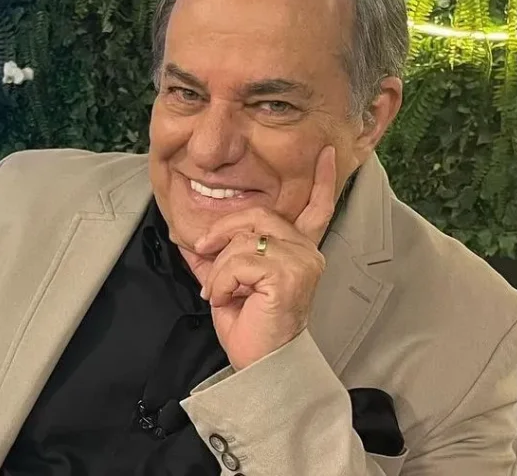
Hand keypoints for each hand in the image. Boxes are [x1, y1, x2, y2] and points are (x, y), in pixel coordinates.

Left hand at [180, 146, 336, 369]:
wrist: (259, 364)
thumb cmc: (250, 327)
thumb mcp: (228, 282)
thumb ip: (215, 257)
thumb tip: (188, 238)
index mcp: (298, 249)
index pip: (316, 208)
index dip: (322, 180)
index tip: (327, 152)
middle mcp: (307, 251)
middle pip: (254, 215)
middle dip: (219, 234)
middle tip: (202, 254)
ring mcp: (301, 261)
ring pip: (242, 240)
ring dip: (219, 269)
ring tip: (221, 294)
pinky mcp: (288, 274)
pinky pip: (238, 260)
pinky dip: (222, 281)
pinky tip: (226, 299)